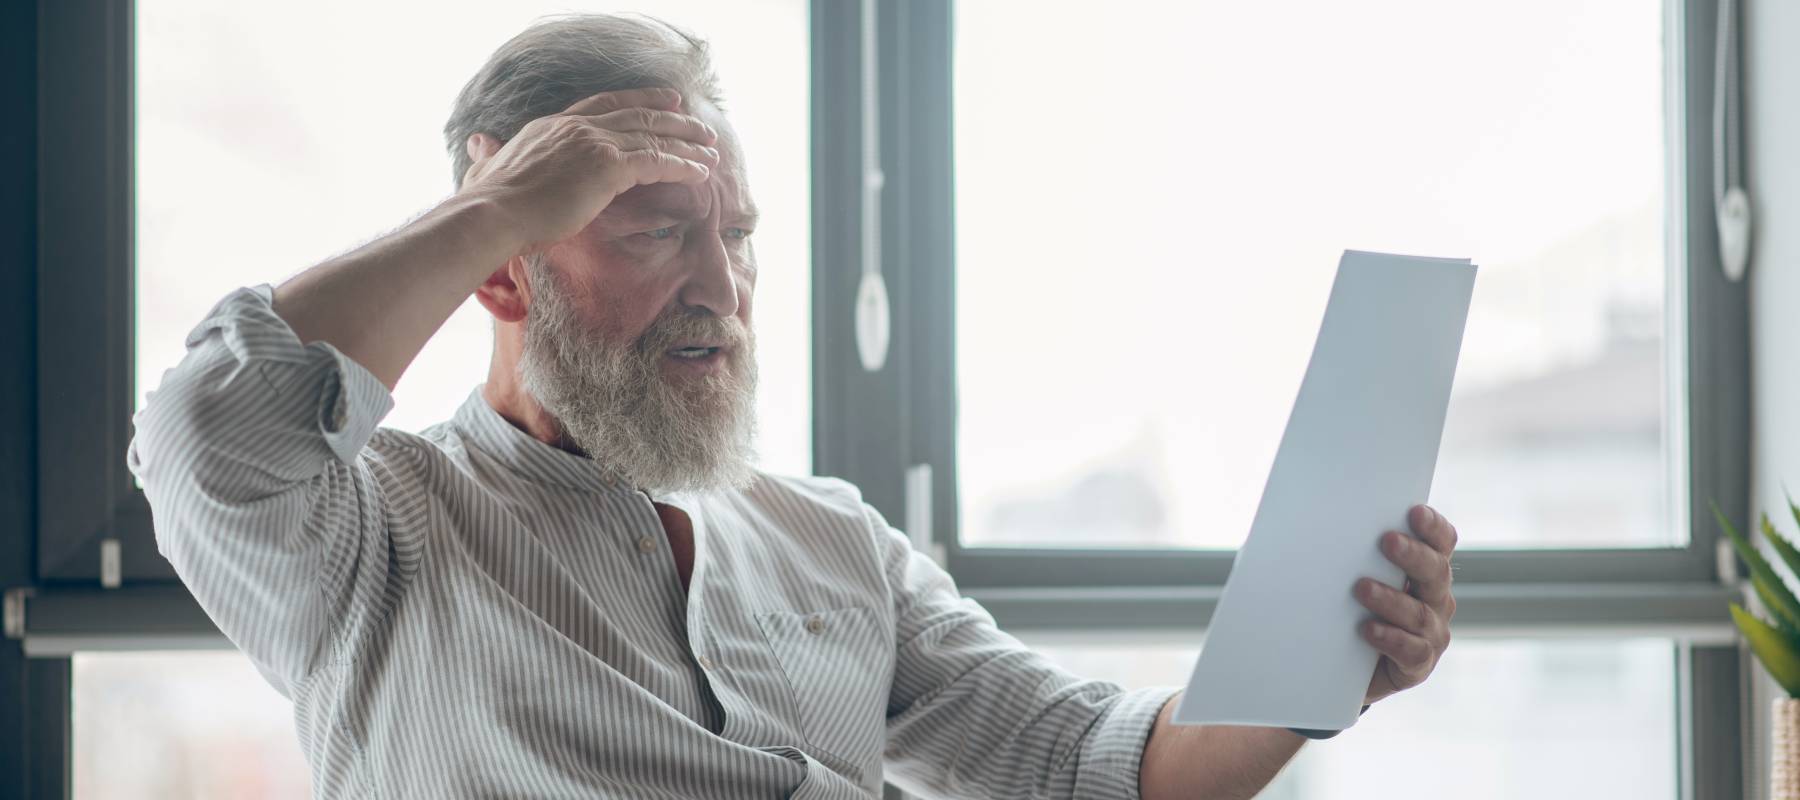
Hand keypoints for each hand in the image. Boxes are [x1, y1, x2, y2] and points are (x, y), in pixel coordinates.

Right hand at [457, 87, 721, 257]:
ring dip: (686, 143)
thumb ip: (488, 154)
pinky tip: (702, 172)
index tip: (664, 101)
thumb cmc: (488, 203)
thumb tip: (478, 143)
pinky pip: (656, 161)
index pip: (604, 104)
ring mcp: (593, 143)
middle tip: (698, 124)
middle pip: (637, 114)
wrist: (493, 214)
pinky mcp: (607, 167)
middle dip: (672, 119)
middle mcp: (577, 127)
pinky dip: (682, 165)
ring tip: (711, 151)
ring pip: (652, 136)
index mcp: (553, 125)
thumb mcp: (486, 168)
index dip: (637, 100)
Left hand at [1355, 504, 1456, 705]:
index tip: (1413, 511)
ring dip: (1391, 599)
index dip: (1433, 527)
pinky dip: (1391, 639)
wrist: (1344, 667)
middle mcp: (1435, 599)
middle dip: (1412, 555)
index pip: (1441, 543)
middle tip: (1387, 541)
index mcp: (1425, 571)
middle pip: (1435, 572)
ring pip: (1419, 613)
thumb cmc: (1349, 610)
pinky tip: (1368, 630)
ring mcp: (1431, 633)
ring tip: (1362, 588)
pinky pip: (1411, 651)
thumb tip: (1315, 517)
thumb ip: (1353, 552)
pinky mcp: (1418, 665)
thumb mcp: (1354, 576)